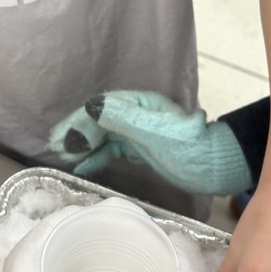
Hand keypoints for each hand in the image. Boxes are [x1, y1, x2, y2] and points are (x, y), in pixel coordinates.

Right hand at [49, 90, 251, 194]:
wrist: (217, 167)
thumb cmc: (193, 149)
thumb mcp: (158, 133)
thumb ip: (126, 120)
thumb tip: (92, 107)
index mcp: (140, 104)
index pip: (101, 107)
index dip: (79, 120)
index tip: (61, 136)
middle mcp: (137, 114)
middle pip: (98, 120)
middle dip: (75, 131)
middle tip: (54, 146)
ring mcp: (138, 132)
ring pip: (102, 135)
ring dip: (82, 144)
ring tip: (62, 156)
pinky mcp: (141, 148)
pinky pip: (112, 150)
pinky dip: (96, 156)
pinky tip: (82, 166)